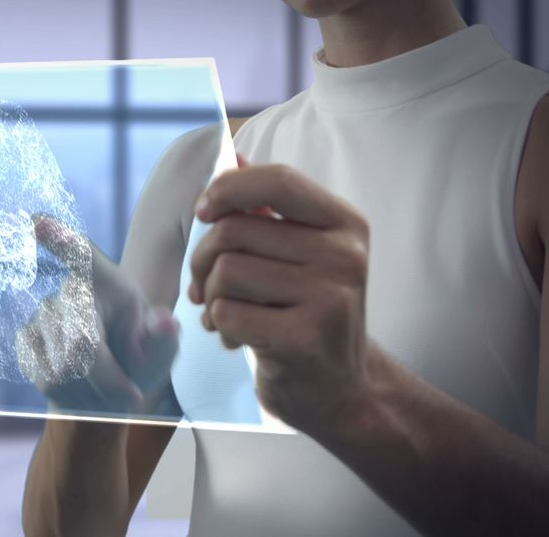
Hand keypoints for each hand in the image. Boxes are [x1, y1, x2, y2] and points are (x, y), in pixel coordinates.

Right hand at [17, 217, 179, 415]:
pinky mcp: (25, 338)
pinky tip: (83, 388)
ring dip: (91, 391)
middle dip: (109, 381)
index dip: (59, 239)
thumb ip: (164, 340)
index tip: (36, 222)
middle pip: (81, 344)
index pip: (82, 254)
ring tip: (106, 386)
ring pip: (63, 368)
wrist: (105, 389)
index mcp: (108, 281)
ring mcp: (42, 313)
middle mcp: (70, 289)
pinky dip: (71, 395)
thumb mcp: (160, 351)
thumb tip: (165, 323)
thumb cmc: (138, 359)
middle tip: (132, 395)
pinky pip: (46, 378)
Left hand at [187, 163, 372, 435]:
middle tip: (204, 286)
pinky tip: (239, 340)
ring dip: (212, 298)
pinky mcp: (305, 338)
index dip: (227, 189)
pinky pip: (228, 313)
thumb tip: (235, 157)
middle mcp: (344, 255)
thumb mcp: (300, 254)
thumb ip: (269, 208)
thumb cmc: (307, 314)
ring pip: (227, 271)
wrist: (342, 391)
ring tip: (227, 316)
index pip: (277, 181)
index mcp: (345, 223)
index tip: (203, 212)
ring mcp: (330, 297)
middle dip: (204, 259)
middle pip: (235, 229)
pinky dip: (221, 327)